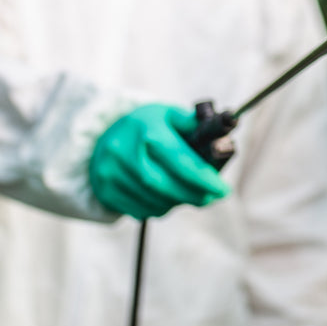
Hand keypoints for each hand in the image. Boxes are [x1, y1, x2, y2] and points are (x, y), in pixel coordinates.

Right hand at [88, 104, 229, 218]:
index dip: (204, 179)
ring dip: (177, 203)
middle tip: (210, 198)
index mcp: (147, 129)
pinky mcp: (105, 191)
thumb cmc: (146, 126)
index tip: (222, 190)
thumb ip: (194, 124)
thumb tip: (224, 129)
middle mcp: (125, 152)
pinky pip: (139, 210)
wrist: (102, 136)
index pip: (180, 160)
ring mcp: (112, 173)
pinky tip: (167, 200)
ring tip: (190, 196)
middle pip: (165, 185)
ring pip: (153, 201)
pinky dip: (158, 208)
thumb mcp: (168, 115)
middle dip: (193, 195)